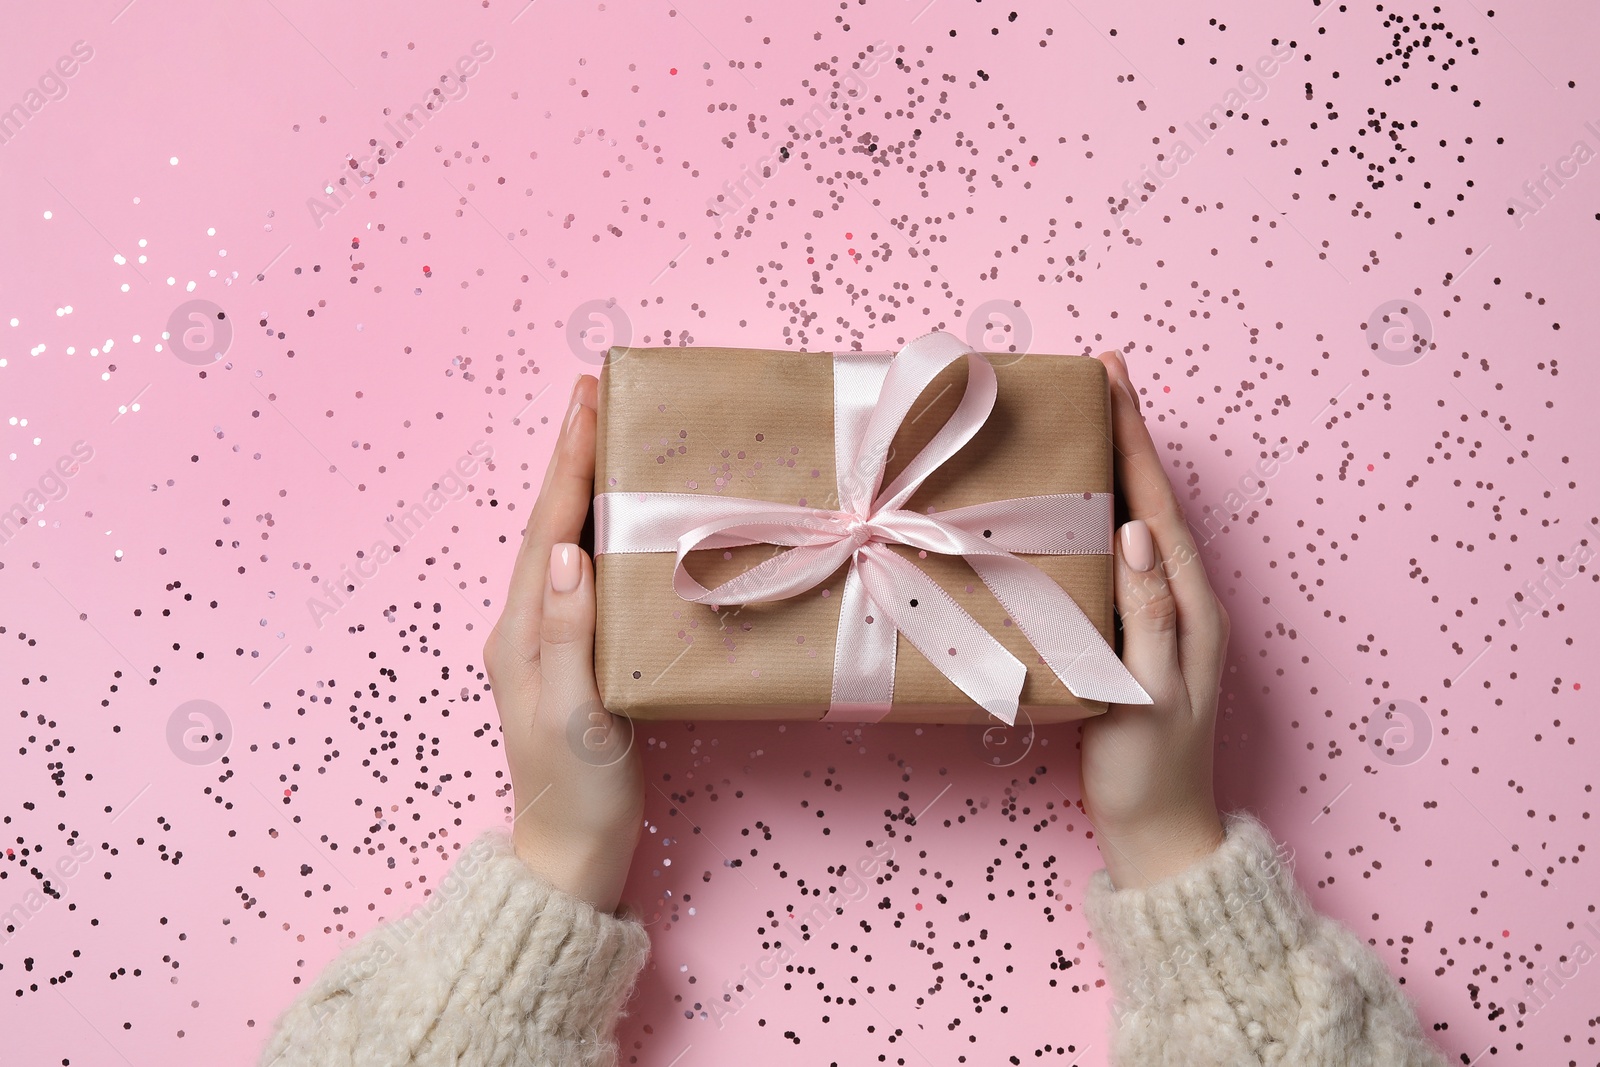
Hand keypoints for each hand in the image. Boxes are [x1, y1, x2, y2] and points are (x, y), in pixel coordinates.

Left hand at [482, 374, 643, 913]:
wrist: (573, 851)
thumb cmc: (577, 790)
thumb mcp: (573, 713)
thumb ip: (567, 633)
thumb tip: (564, 550)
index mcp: (523, 632)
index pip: (547, 528)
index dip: (569, 463)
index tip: (588, 401)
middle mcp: (528, 625)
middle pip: (550, 522)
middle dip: (573, 456)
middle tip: (599, 393)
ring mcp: (548, 641)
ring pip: (566, 543)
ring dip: (584, 485)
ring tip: (611, 434)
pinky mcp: (574, 657)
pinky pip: (586, 574)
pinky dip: (601, 531)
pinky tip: (624, 519)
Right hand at [1079, 351, 1228, 889]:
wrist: (1157, 830)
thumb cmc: (1149, 769)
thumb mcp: (1149, 692)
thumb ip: (1148, 614)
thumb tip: (1135, 531)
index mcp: (1190, 605)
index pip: (1158, 504)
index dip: (1136, 438)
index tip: (1115, 378)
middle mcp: (1182, 600)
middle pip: (1152, 499)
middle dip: (1127, 434)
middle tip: (1100, 376)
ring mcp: (1162, 616)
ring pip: (1137, 521)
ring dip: (1116, 466)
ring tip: (1088, 418)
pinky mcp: (1138, 633)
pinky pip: (1120, 555)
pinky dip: (1100, 512)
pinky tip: (1077, 503)